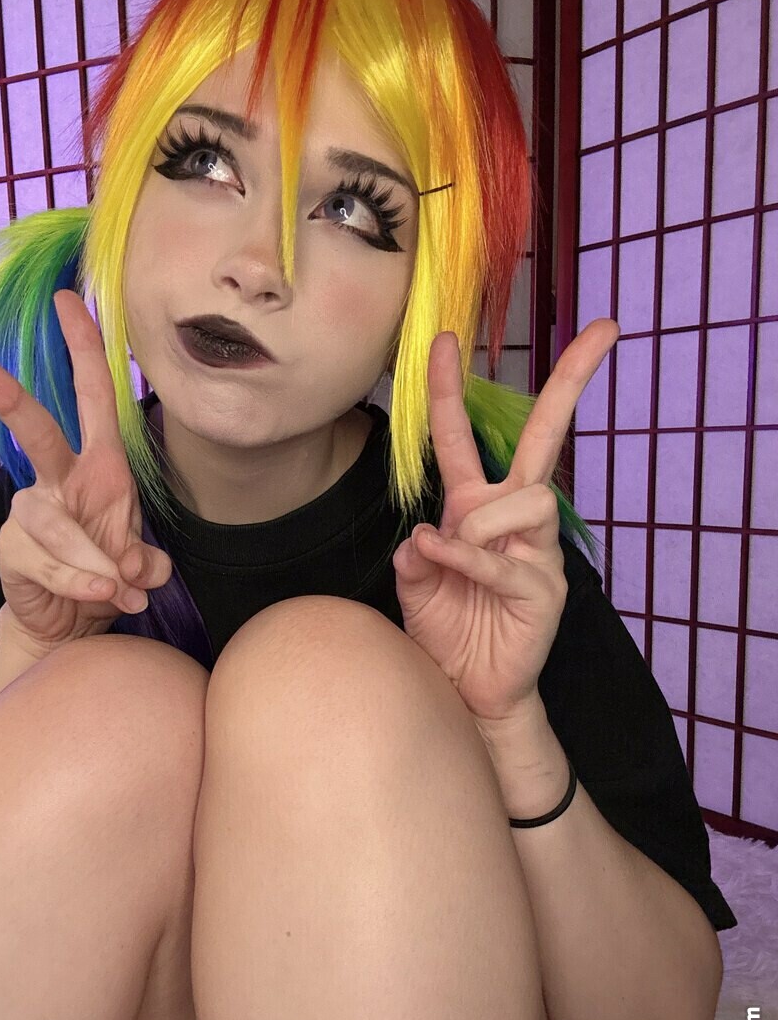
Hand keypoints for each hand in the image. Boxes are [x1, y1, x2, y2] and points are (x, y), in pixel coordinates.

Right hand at [0, 289, 172, 649]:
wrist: (69, 624)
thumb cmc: (104, 572)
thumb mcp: (138, 562)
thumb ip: (145, 562)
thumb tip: (137, 569)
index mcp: (98, 467)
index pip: (93, 397)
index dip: (83, 349)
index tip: (68, 298)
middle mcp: (58, 481)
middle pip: (32, 428)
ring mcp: (30, 514)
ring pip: (55, 523)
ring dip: (93, 560)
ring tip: (120, 590)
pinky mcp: (13, 551)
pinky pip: (49, 563)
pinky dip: (80, 582)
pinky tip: (102, 596)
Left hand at [392, 319, 618, 723]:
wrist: (469, 689)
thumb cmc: (447, 630)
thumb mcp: (414, 587)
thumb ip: (414, 558)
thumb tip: (423, 539)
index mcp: (473, 505)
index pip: (461, 438)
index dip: (450, 390)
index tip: (443, 340)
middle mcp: (511, 517)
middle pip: (545, 436)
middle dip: (572, 381)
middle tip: (604, 330)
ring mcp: (536, 550)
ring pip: (528, 499)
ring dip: (479, 524)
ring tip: (451, 556)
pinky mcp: (544, 588)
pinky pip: (506, 560)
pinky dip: (467, 559)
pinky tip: (442, 561)